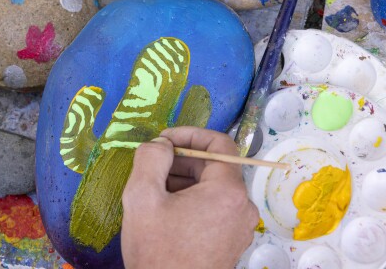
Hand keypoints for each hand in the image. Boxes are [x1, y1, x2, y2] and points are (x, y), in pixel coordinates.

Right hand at [121, 127, 258, 268]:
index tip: (163, 140)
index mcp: (228, 192)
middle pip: (216, 166)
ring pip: (213, 187)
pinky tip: (165, 210)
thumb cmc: (157, 250)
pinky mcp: (231, 242)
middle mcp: (243, 207)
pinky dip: (192, 199)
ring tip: (154, 189)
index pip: (220, 143)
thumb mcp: (142, 196)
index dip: (190, 134)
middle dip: (182, 159)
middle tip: (152, 165)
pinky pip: (214, 207)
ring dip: (184, 179)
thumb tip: (161, 144)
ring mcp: (240, 227)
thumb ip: (151, 158)